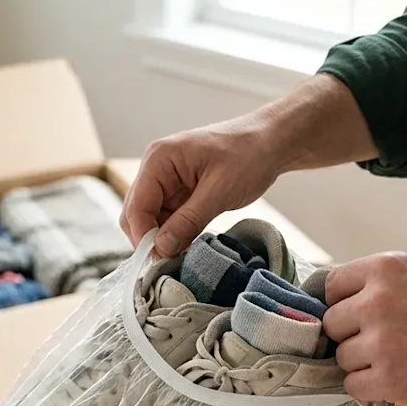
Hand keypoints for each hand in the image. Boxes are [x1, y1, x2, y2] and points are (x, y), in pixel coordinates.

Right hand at [120, 113, 282, 256]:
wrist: (270, 143)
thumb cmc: (248, 155)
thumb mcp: (220, 191)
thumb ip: (188, 220)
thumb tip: (161, 248)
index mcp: (159, 159)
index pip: (136, 207)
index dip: (144, 237)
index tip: (161, 261)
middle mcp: (156, 169)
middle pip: (136, 215)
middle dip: (151, 240)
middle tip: (173, 262)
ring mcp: (166, 181)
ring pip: (151, 221)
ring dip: (164, 240)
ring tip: (186, 255)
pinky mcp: (178, 192)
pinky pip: (167, 220)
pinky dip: (175, 235)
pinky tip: (190, 245)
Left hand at [323, 252, 406, 405]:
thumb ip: (379, 282)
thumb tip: (335, 297)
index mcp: (386, 270)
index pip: (330, 286)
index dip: (341, 303)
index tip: (355, 316)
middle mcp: (379, 302)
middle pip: (331, 324)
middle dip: (351, 334)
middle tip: (383, 340)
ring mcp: (383, 343)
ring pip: (342, 358)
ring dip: (362, 363)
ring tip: (399, 358)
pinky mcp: (391, 380)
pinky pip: (353, 386)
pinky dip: (370, 387)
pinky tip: (397, 377)